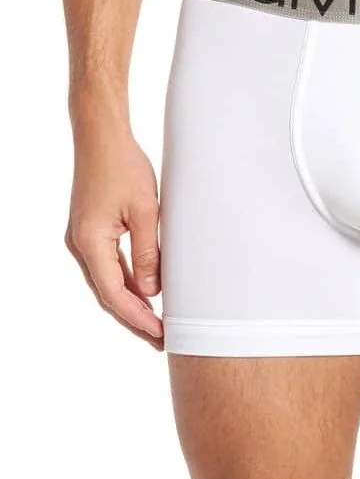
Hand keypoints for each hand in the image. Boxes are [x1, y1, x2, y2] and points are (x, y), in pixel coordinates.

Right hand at [66, 126, 163, 347]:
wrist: (101, 137)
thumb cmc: (124, 166)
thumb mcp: (146, 211)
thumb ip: (149, 252)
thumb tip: (153, 290)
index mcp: (90, 242)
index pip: (115, 294)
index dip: (138, 317)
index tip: (160, 334)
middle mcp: (80, 244)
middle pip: (108, 294)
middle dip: (134, 319)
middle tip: (160, 340)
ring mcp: (83, 238)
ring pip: (107, 282)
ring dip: (131, 302)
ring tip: (156, 323)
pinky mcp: (90, 231)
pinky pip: (108, 265)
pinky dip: (126, 282)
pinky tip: (145, 293)